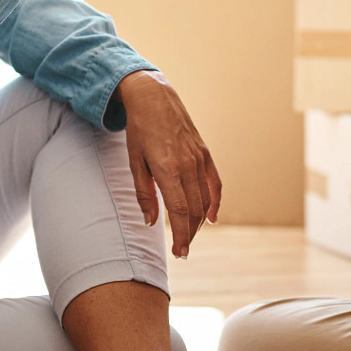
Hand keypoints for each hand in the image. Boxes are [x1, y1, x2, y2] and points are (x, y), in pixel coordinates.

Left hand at [114, 69, 221, 257]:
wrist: (154, 98)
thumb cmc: (140, 131)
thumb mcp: (135, 162)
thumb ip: (144, 194)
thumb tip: (151, 222)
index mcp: (168, 169)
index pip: (180, 211)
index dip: (181, 235)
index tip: (179, 252)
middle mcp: (188, 165)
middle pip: (196, 210)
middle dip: (190, 234)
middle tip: (182, 250)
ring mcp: (199, 158)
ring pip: (206, 199)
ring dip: (200, 222)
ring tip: (189, 236)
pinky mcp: (205, 153)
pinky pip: (215, 183)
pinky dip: (215, 202)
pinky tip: (211, 218)